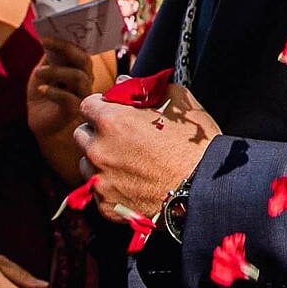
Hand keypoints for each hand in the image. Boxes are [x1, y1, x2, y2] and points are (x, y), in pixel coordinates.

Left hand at [30, 36, 97, 143]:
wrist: (40, 122)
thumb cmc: (44, 94)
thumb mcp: (42, 71)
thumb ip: (49, 56)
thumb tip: (49, 38)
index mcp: (79, 68)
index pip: (80, 50)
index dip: (66, 41)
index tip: (46, 37)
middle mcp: (85, 80)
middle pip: (84, 60)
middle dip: (65, 49)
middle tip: (45, 44)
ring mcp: (82, 96)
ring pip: (78, 77)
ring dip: (55, 71)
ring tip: (38, 72)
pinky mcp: (75, 111)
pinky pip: (69, 98)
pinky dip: (53, 91)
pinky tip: (41, 89)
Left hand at [76, 82, 220, 222]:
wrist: (205, 189)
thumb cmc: (194, 144)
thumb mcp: (177, 102)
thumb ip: (144, 88)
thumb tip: (123, 82)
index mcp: (112, 121)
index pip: (87, 105)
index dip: (102, 107)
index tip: (115, 112)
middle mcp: (98, 150)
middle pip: (81, 135)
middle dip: (97, 133)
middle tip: (122, 138)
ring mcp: (100, 180)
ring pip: (86, 164)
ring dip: (100, 161)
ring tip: (129, 163)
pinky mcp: (105, 205)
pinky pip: (98, 192)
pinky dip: (111, 186)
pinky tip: (134, 184)